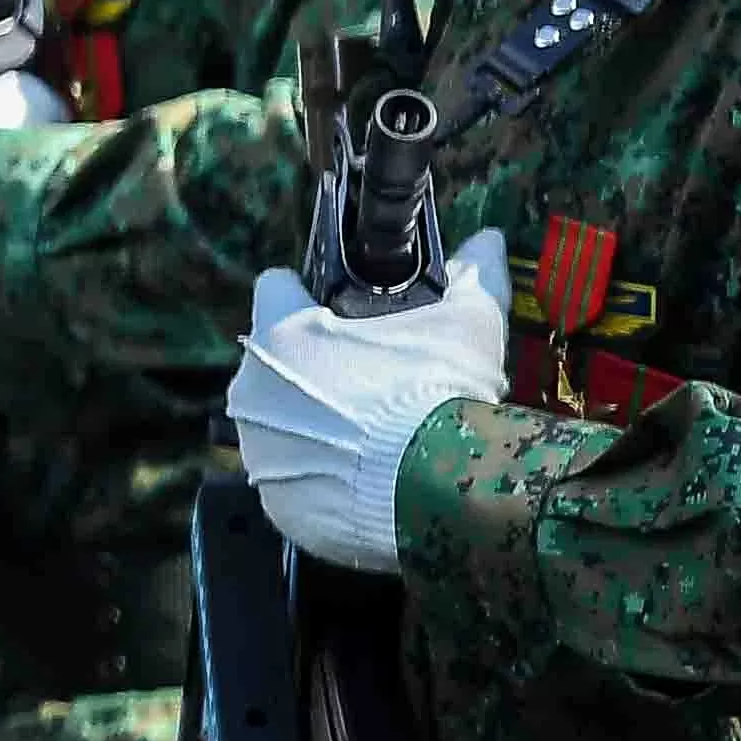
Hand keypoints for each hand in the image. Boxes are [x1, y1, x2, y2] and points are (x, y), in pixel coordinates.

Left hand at [226, 238, 506, 574]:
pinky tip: (364, 479)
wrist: (438, 489)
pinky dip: (321, 480)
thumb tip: (489, 238)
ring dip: (315, 427)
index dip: (305, 295)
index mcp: (280, 331)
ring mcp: (258, 450)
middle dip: (317, 369)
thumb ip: (471, 275)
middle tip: (372, 383)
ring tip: (373, 437)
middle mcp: (252, 387)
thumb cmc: (440, 391)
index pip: (276, 289)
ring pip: (281, 425)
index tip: (333, 308)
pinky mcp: (274, 502)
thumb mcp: (466, 323)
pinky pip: (293, 482)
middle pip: (278, 362)